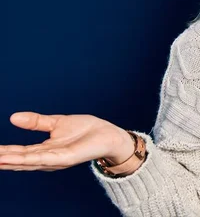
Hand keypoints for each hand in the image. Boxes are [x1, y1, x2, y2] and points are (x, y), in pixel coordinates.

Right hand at [0, 112, 133, 171]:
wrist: (109, 135)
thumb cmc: (86, 130)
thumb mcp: (57, 122)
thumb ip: (36, 122)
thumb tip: (13, 117)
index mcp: (45, 150)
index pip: (19, 152)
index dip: (3, 151)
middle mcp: (48, 158)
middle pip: (19, 160)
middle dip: (2, 159)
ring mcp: (56, 160)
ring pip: (28, 161)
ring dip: (9, 161)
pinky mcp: (65, 158)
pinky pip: (43, 158)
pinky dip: (26, 159)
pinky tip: (12, 158)